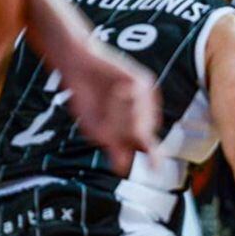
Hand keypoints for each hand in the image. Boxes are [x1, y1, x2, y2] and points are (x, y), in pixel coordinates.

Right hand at [60, 39, 159, 170]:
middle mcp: (145, 112)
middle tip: (105, 122)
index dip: (153, 157)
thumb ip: (111, 147)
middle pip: (143, 135)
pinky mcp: (144, 81)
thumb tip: (122, 168)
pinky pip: (137, 99)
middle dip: (122, 133)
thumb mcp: (95, 129)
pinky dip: (122, 98)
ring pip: (140, 118)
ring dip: (121, 117)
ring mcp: (147, 97)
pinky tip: (115, 89)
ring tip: (108, 101)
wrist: (78, 66)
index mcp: (134, 125)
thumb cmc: (86, 98)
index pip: (147, 145)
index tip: (156, 169)